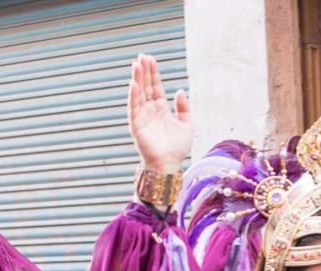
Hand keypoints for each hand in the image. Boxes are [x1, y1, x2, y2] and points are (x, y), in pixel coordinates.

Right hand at [128, 54, 190, 172]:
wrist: (169, 164)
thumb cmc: (178, 148)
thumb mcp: (187, 124)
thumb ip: (184, 108)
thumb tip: (179, 91)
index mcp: (161, 109)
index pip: (155, 87)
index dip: (153, 73)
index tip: (150, 59)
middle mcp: (150, 110)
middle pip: (145, 86)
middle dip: (143, 71)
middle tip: (142, 55)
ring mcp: (142, 117)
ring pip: (138, 93)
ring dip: (137, 79)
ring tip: (136, 64)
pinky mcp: (136, 125)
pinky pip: (133, 108)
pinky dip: (133, 96)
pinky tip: (134, 84)